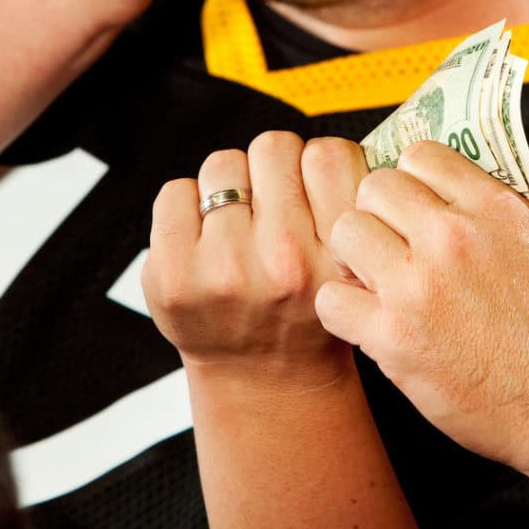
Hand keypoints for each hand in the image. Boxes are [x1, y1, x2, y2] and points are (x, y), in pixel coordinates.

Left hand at [146, 133, 367, 383]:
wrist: (266, 382)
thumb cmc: (310, 314)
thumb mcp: (355, 272)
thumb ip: (350, 209)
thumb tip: (327, 147)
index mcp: (338, 260)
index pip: (329, 155)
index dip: (319, 165)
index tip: (314, 190)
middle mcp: (284, 262)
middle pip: (274, 147)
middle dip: (274, 170)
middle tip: (275, 207)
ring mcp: (223, 269)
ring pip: (223, 164)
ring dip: (232, 187)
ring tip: (241, 227)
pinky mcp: (173, 274)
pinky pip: (175, 191)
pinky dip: (188, 207)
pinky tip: (206, 241)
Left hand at [316, 142, 528, 480]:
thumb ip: (492, 213)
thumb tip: (451, 194)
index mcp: (492, 209)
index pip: (420, 155)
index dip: (409, 182)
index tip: (412, 209)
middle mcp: (453, 237)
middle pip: (374, 186)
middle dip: (377, 216)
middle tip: (388, 249)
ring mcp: (419, 285)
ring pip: (345, 231)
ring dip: (354, 258)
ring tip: (374, 284)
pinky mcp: (394, 335)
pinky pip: (332, 298)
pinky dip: (343, 313)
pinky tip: (368, 324)